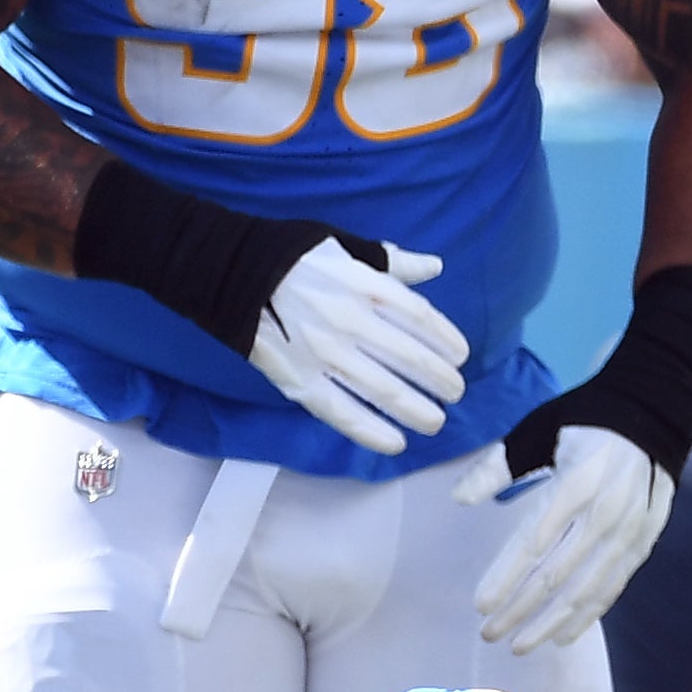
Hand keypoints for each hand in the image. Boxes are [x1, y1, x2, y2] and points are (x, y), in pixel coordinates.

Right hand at [248, 238, 468, 455]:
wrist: (230, 274)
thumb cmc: (294, 259)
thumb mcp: (347, 249)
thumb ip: (393, 263)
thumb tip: (435, 266)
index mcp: (366, 287)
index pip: (423, 320)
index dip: (448, 342)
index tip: (461, 357)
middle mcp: (351, 321)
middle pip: (412, 359)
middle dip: (442, 381)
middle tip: (455, 392)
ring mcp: (325, 354)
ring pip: (385, 391)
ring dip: (418, 410)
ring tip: (435, 421)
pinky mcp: (299, 380)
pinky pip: (343, 413)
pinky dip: (373, 432)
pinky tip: (396, 442)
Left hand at [457, 426, 673, 654]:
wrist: (654, 411)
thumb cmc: (585, 420)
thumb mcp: (537, 431)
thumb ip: (497, 467)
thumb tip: (459, 498)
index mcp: (575, 483)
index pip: (532, 543)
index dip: (505, 578)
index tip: (480, 605)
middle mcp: (605, 513)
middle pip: (555, 576)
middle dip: (519, 610)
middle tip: (488, 633)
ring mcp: (629, 530)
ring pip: (585, 590)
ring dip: (549, 622)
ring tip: (520, 645)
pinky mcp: (644, 540)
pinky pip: (612, 587)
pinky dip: (587, 615)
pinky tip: (562, 636)